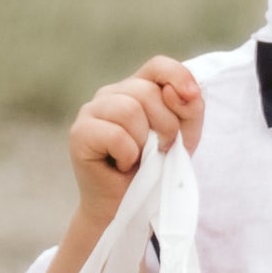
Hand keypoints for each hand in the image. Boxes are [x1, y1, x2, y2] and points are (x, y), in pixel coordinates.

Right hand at [65, 58, 204, 232]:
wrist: (132, 206)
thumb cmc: (156, 169)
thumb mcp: (185, 135)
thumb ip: (190, 107)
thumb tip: (176, 92)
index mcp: (137, 89)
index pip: (158, 65)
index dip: (178, 76)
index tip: (192, 99)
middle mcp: (111, 94)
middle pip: (146, 91)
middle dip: (166, 125)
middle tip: (161, 151)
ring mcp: (91, 111)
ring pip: (129, 110)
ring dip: (144, 142)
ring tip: (139, 158)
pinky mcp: (79, 133)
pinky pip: (116, 135)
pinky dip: (127, 155)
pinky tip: (121, 164)